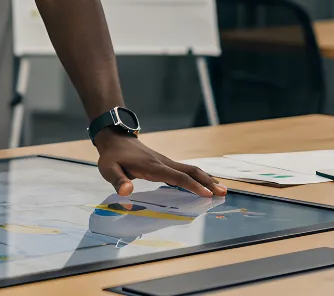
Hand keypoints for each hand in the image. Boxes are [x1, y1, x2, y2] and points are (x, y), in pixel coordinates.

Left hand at [93, 130, 227, 197]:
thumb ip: (119, 181)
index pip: (177, 177)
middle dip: (208, 182)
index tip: (207, 195)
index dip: (193, 186)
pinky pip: (185, 170)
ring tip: (221, 190)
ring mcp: (166, 161)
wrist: (115, 138)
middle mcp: (163, 162)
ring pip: (191, 169)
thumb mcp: (109, 170)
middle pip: (191, 171)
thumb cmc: (112, 157)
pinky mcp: (165, 163)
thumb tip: (127, 192)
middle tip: (224, 193)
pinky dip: (198, 177)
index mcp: (152, 167)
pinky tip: (204, 184)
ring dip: (207, 179)